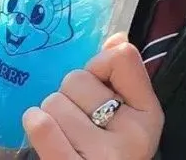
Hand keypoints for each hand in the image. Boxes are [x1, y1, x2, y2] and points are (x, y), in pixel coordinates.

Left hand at [24, 33, 162, 159]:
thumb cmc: (111, 154)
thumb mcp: (129, 120)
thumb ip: (126, 77)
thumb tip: (116, 38)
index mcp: (150, 117)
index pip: (121, 57)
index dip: (100, 65)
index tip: (99, 84)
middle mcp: (130, 138)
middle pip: (78, 79)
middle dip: (70, 94)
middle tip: (77, 117)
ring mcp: (100, 158)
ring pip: (53, 102)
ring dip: (50, 114)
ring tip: (62, 133)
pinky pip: (45, 127)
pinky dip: (36, 123)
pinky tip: (36, 125)